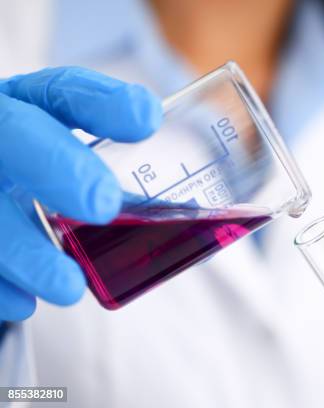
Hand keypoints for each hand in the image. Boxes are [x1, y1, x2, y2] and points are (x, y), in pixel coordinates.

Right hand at [0, 67, 161, 320]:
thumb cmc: (41, 181)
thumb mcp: (73, 164)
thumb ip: (120, 174)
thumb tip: (196, 212)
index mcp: (31, 111)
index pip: (64, 91)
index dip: (103, 101)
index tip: (147, 120)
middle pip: (14, 133)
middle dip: (59, 167)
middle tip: (104, 206)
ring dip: (26, 249)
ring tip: (69, 285)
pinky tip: (23, 303)